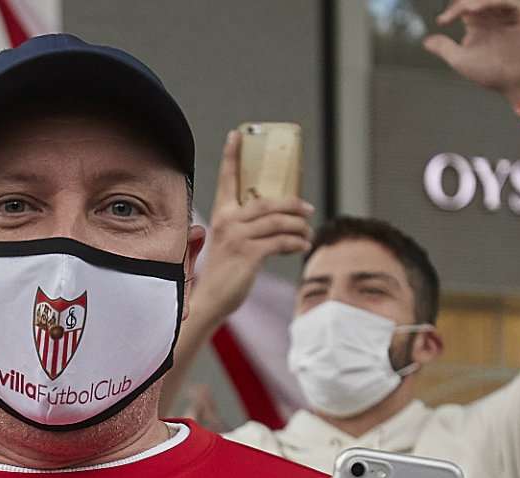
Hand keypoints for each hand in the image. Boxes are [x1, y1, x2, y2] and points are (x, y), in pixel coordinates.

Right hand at [194, 129, 315, 322]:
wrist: (212, 300)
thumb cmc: (225, 273)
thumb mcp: (231, 244)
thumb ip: (249, 229)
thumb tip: (283, 223)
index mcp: (221, 215)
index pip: (227, 179)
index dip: (232, 155)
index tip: (237, 134)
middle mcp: (227, 222)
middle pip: (267, 202)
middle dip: (292, 204)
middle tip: (308, 210)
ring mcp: (237, 237)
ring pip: (278, 221)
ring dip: (299, 227)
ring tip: (308, 234)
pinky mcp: (248, 254)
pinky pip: (281, 241)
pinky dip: (296, 243)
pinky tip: (302, 247)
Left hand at [423, 0, 519, 107]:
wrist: (516, 82)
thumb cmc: (492, 72)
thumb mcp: (461, 60)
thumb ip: (444, 48)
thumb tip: (426, 41)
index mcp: (474, 21)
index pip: (459, 4)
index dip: (450, 9)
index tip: (442, 21)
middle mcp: (488, 13)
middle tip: (455, 7)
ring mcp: (503, 11)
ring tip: (462, 8)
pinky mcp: (517, 12)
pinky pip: (505, 0)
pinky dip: (490, 1)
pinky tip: (476, 8)